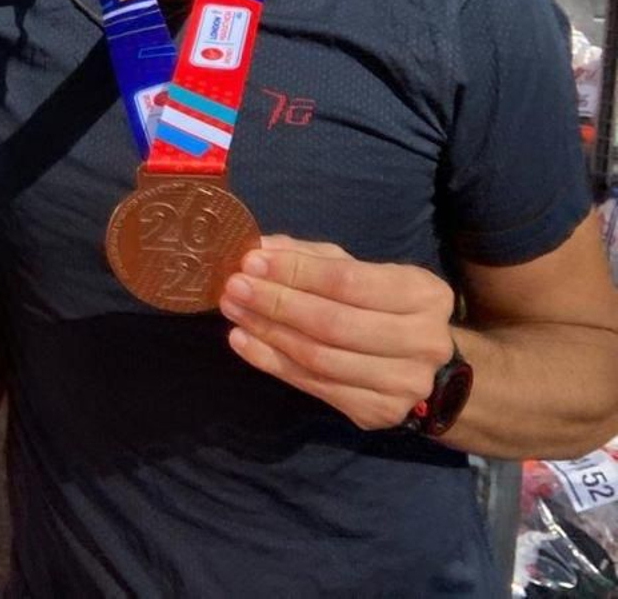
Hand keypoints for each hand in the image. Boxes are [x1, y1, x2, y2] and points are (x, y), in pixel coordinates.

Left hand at [219, 234, 456, 430]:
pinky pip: (313, 386)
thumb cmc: (384, 306)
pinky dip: (272, 362)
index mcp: (424, 295)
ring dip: (267, 332)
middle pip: (333, 324)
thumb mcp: (358, 270)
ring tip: (233, 311)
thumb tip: (260, 248)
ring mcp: (403, 384)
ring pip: (319, 358)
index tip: (251, 261)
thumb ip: (311, 257)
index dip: (296, 272)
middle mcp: (423, 342)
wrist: (426, 368)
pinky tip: (243, 341)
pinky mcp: (378, 412)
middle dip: (275, 303)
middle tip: (233, 287)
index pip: (348, 282)